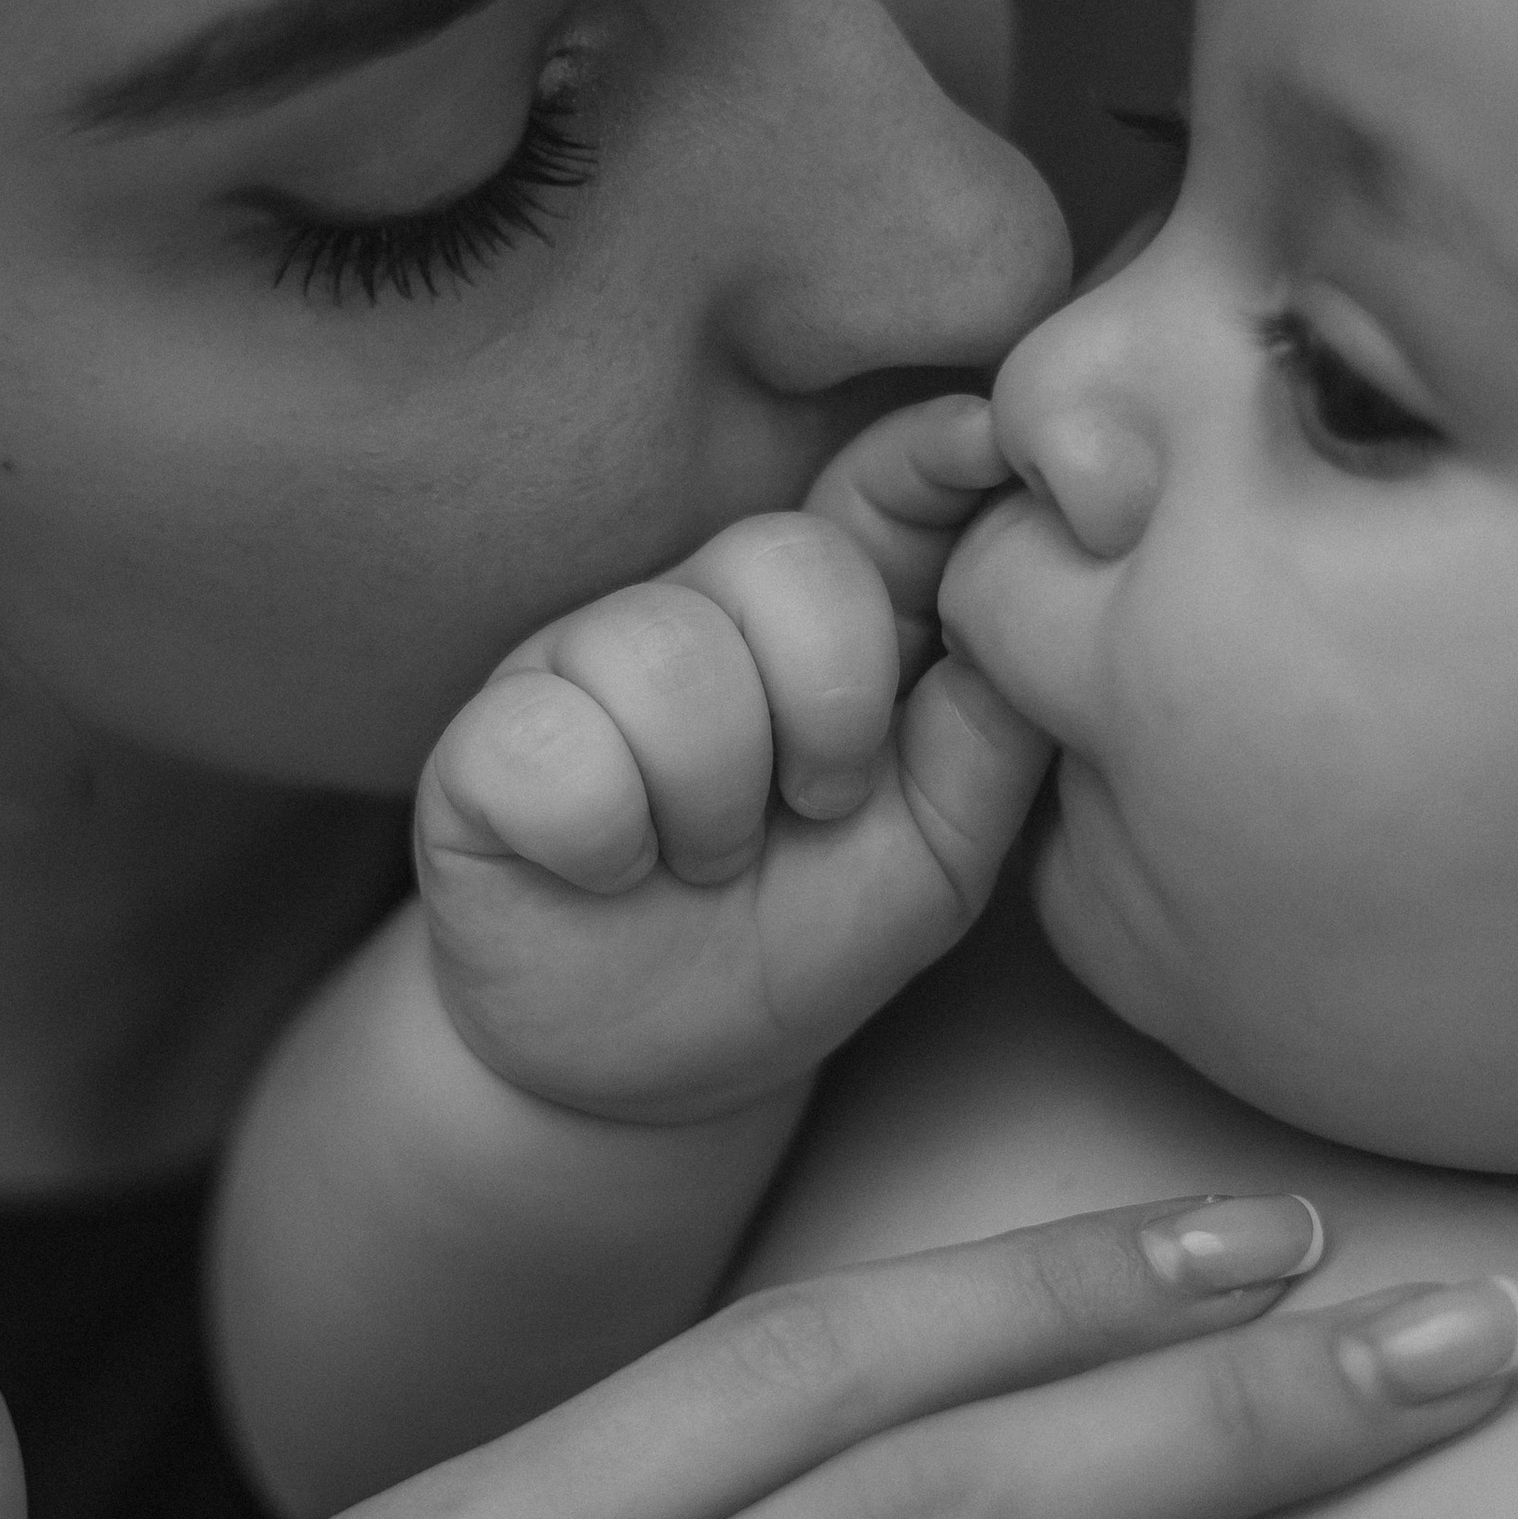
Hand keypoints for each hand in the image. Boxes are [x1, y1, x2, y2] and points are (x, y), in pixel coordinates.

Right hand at [416, 397, 1041, 1118]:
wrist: (651, 1075)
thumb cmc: (802, 942)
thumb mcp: (937, 859)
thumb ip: (989, 740)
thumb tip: (1033, 612)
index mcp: (824, 623)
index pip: (877, 489)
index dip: (930, 458)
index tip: (992, 443)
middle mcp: (701, 615)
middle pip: (783, 556)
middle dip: (830, 703)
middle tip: (817, 808)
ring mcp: (582, 667)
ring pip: (666, 654)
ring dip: (713, 801)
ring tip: (707, 863)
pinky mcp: (483, 745)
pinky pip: (552, 745)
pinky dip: (603, 838)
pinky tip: (610, 873)